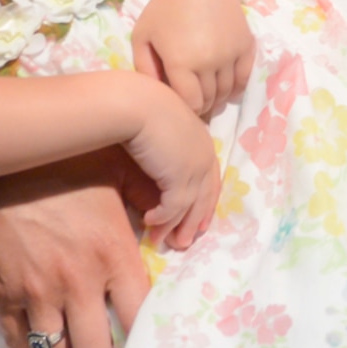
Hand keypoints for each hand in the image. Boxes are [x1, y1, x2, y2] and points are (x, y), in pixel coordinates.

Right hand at [0, 148, 156, 347]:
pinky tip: (41, 329)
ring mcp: (37, 292)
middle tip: (102, 339)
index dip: (139, 328)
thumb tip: (171, 224)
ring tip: (72, 336)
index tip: (135, 324)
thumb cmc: (64, 161)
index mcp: (113, 251)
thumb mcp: (116, 170)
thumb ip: (147, 199)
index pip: (137, 315)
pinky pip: (18, 343)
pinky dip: (31, 344)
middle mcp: (77, 281)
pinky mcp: (2, 295)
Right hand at [124, 78, 221, 249]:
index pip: (210, 178)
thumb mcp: (162, 127)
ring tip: (162, 241)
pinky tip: (148, 222)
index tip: (200, 221)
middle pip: (204, 196)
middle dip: (194, 222)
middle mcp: (205, 154)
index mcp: (202, 141)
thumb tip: (161, 166)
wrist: (136, 105)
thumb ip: (168, 147)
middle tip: (183, 242)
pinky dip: (162, 218)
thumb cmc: (142, 108)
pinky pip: (173, 207)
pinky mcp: (180, 177)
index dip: (205, 201)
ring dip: (175, 226)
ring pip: (189, 206)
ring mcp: (196, 166)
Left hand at [130, 0, 254, 118]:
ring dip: (218, 97)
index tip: (181, 108)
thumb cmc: (166, 6)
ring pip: (228, 91)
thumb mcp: (142, 36)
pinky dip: (236, 86)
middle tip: (194, 102)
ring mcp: (230, 53)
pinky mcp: (246, 44)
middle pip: (209, 99)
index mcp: (181, 63)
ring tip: (208, 94)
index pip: (190, 104)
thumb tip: (158, 95)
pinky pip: (244, 77)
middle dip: (201, 105)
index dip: (186, 111)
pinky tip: (227, 84)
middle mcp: (209, 62)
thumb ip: (144, 69)